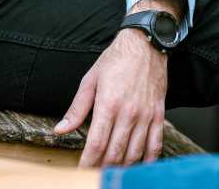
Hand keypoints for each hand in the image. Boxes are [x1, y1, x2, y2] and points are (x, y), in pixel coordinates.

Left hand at [54, 28, 168, 166]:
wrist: (145, 44)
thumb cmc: (116, 59)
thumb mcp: (90, 80)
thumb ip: (76, 108)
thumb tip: (60, 129)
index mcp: (108, 105)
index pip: (96, 144)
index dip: (87, 163)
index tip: (81, 171)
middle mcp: (128, 113)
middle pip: (115, 153)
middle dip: (103, 168)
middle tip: (95, 174)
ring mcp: (145, 115)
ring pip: (134, 153)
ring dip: (123, 167)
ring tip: (113, 171)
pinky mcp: (158, 114)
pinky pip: (155, 144)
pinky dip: (148, 159)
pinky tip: (140, 165)